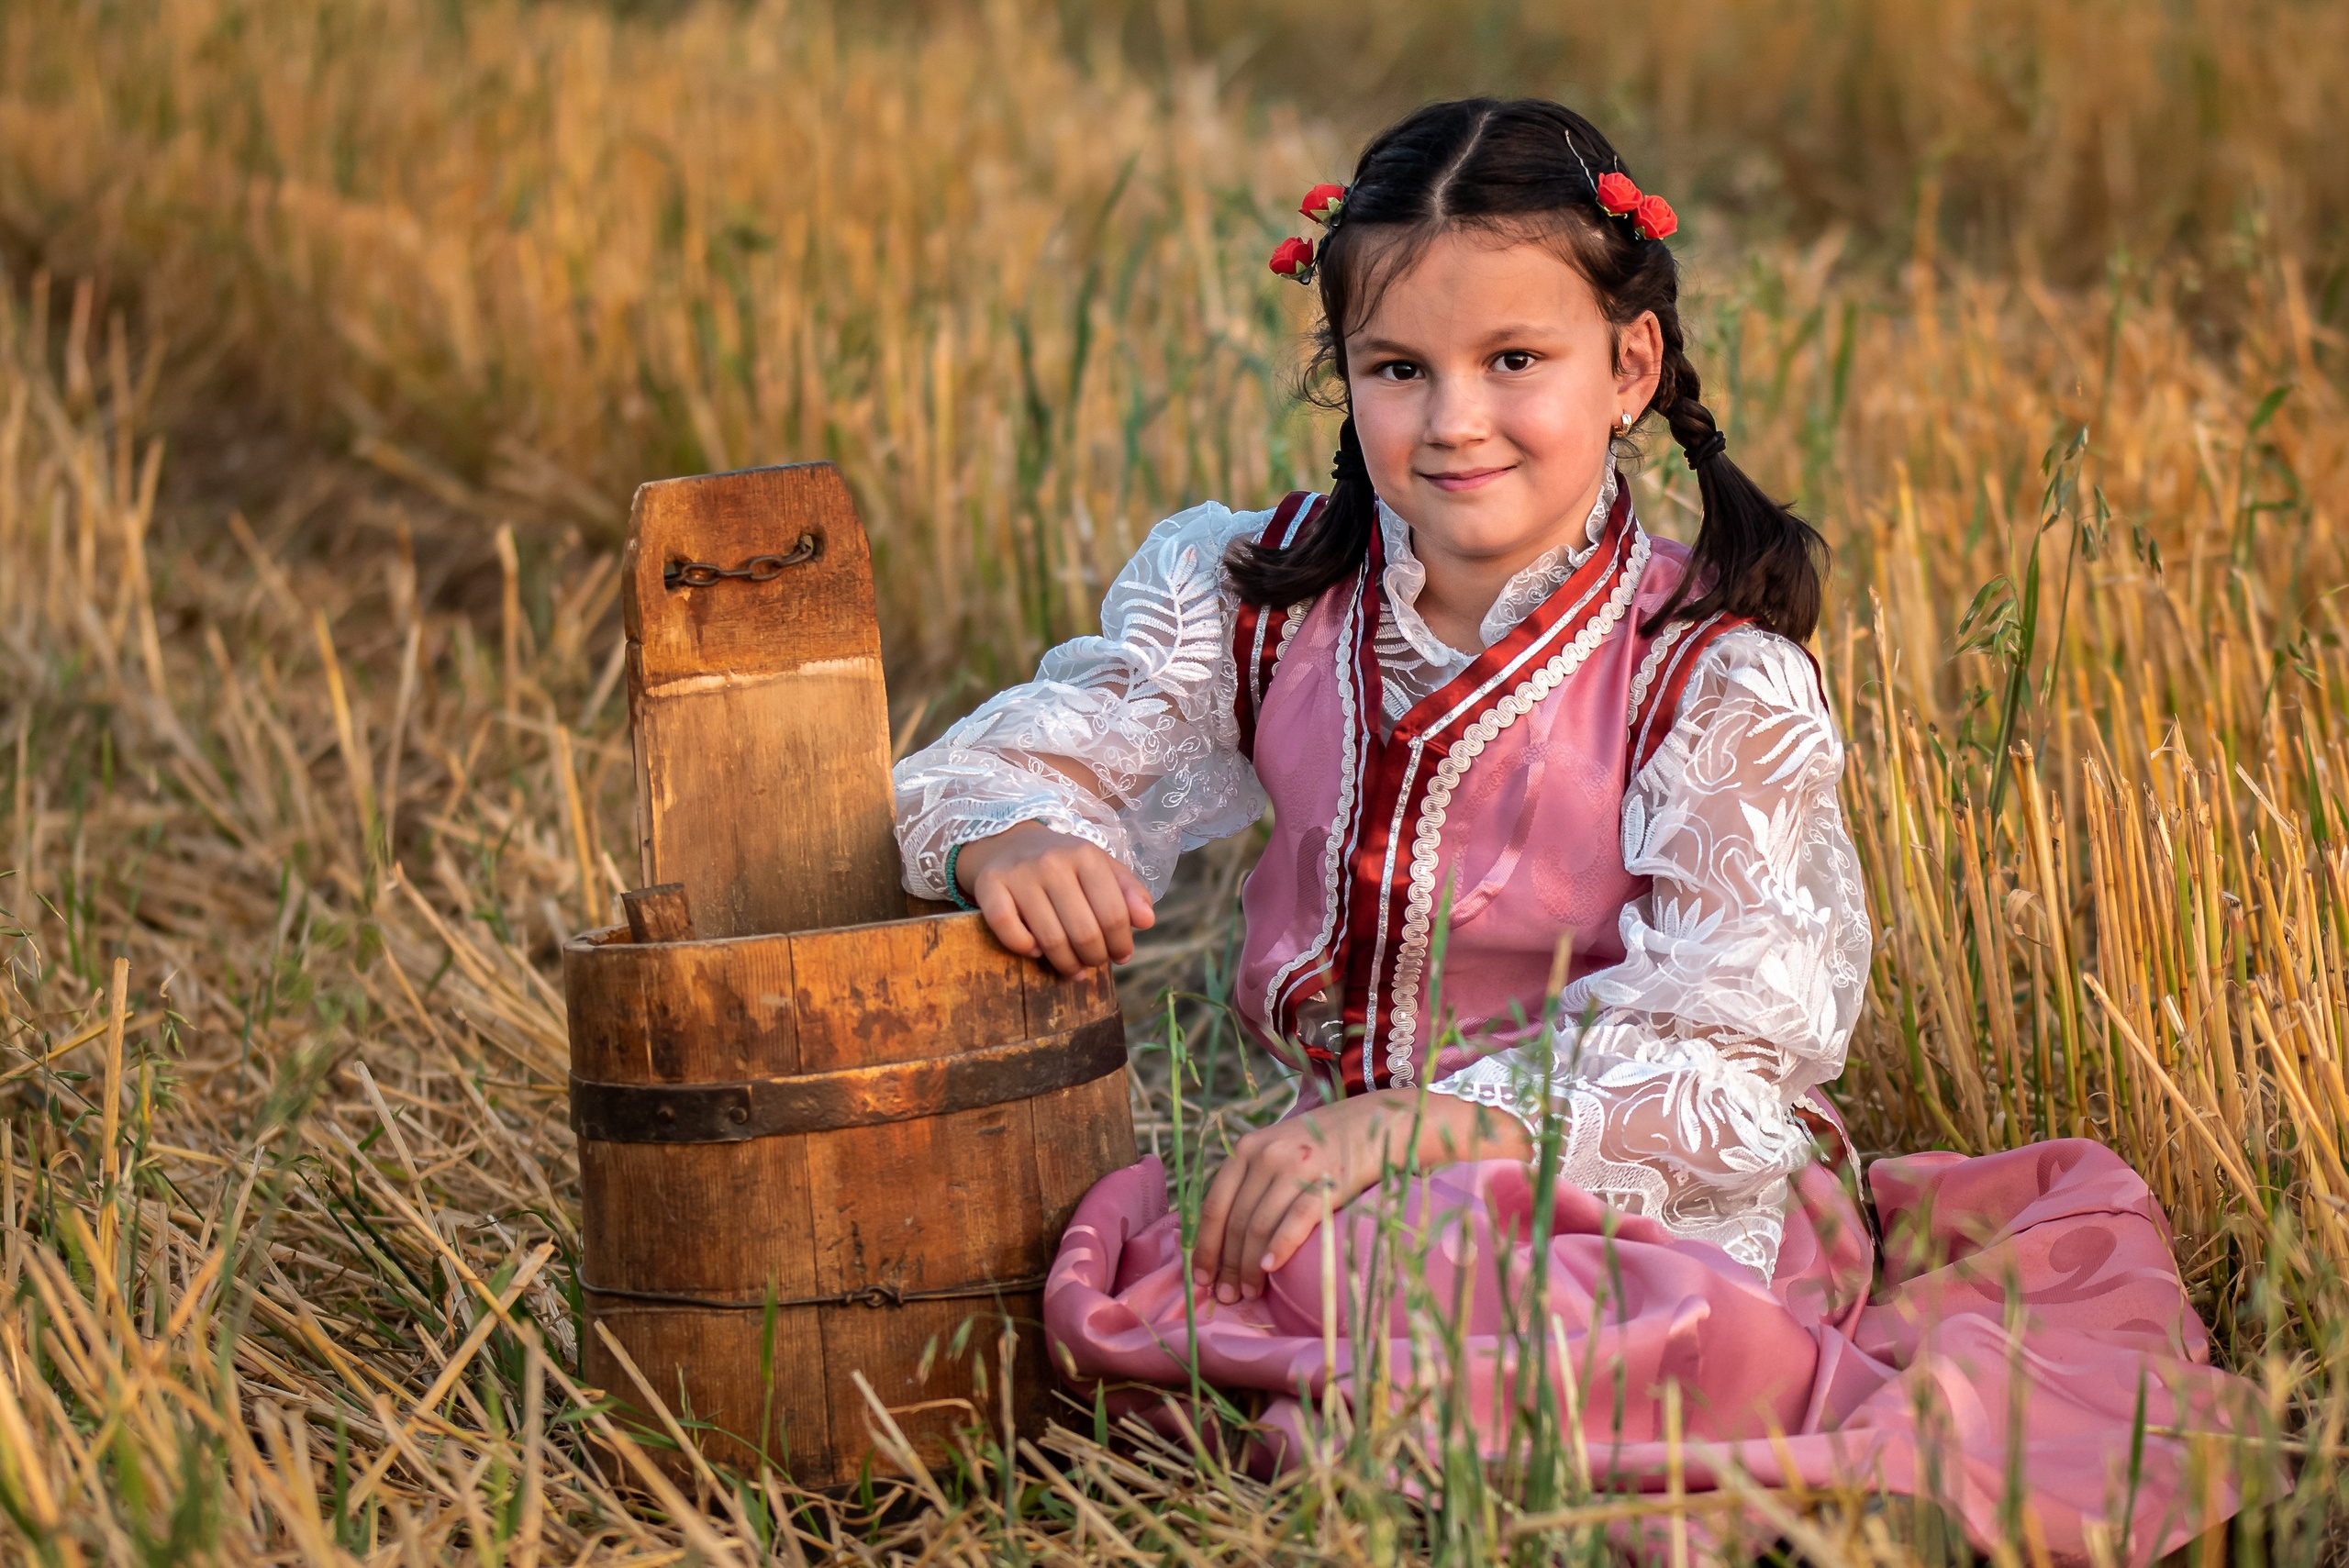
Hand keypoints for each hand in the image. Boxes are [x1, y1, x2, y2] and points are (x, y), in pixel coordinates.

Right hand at [953, 822, 1154, 974]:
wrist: (1008, 843)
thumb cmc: (1064, 864)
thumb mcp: (1101, 868)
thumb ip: (1129, 893)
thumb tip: (1147, 922)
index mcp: (1086, 855)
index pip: (1114, 914)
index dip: (1121, 944)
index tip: (1121, 956)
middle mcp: (1052, 862)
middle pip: (1084, 932)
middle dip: (1094, 958)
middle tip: (1094, 963)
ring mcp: (1019, 874)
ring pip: (1049, 940)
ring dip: (1065, 964)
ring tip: (1073, 968)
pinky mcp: (989, 887)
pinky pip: (1009, 932)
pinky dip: (1024, 949)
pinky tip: (1036, 951)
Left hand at [1190, 1090, 1532, 1303]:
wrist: (1382, 1120)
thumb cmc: (1328, 1143)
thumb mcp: (1281, 1148)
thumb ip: (1255, 1179)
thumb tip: (1227, 1233)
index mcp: (1249, 1148)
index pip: (1214, 1204)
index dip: (1204, 1245)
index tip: (1199, 1277)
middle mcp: (1267, 1155)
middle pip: (1235, 1221)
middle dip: (1226, 1265)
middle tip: (1225, 1296)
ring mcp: (1297, 1167)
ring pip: (1258, 1226)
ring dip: (1248, 1266)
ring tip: (1247, 1294)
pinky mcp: (1328, 1182)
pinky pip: (1296, 1220)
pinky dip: (1279, 1247)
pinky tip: (1270, 1268)